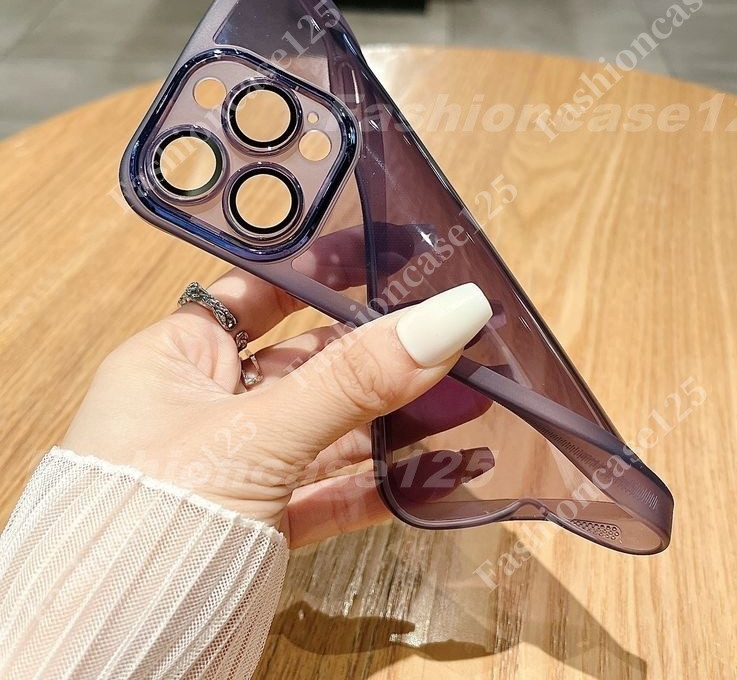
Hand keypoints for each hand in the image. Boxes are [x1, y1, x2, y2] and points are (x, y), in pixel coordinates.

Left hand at [62, 269, 490, 546]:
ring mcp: (236, 467)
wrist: (111, 655)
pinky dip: (384, 482)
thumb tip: (447, 315)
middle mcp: (205, 407)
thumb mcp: (258, 433)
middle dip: (376, 352)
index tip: (380, 254)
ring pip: (327, 428)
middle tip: (446, 335)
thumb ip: (353, 377)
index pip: (255, 293)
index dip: (317, 272)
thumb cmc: (152, 517)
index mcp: (176, 359)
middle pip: (306, 362)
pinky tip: (442, 470)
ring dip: (392, 420)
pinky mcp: (262, 523)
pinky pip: (332, 489)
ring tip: (466, 400)